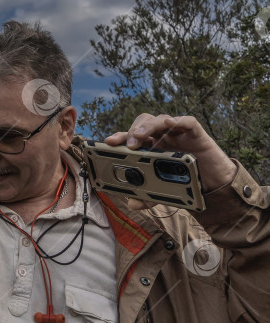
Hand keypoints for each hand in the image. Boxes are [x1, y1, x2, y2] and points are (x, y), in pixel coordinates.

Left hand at [105, 114, 237, 208]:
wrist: (214, 183)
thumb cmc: (186, 181)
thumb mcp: (164, 192)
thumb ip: (149, 197)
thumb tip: (132, 203)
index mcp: (150, 147)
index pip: (131, 137)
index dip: (119, 137)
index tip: (108, 143)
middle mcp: (161, 137)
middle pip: (143, 124)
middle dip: (132, 131)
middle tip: (128, 144)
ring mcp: (177, 134)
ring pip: (159, 120)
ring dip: (148, 126)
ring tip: (140, 136)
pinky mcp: (196, 133)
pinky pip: (187, 122)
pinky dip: (178, 121)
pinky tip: (169, 123)